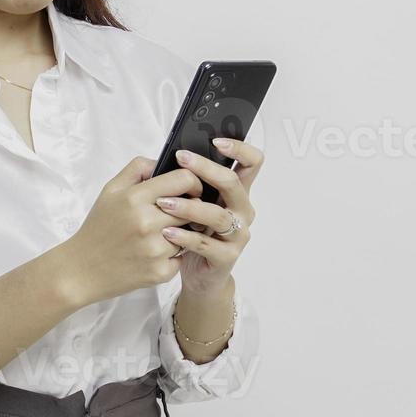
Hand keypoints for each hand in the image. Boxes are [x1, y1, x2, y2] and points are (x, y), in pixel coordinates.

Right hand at [60, 156, 205, 304]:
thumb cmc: (98, 229)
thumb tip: (164, 162)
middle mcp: (146, 223)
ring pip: (189, 233)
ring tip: (156, 237)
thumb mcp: (110, 190)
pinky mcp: (160, 272)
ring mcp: (155, 249)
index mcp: (134, 198)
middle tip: (173, 215)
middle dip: (187, 210)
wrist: (82, 270)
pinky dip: (171, 255)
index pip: (183, 180)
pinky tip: (152, 255)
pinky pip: (182, 257)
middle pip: (192, 208)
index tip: (191, 189)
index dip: (193, 182)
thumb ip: (138, 169)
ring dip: (180, 234)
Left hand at [155, 137, 261, 296]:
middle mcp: (242, 211)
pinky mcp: (227, 257)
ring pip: (218, 215)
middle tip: (180, 159)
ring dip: (189, 207)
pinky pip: (206, 244)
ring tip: (163, 203)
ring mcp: (237, 235)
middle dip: (205, 168)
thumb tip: (175, 157)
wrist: (201, 276)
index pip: (252, 163)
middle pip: (232, 183)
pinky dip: (185, 237)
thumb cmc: (195, 234)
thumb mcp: (196, 204)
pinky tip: (167, 232)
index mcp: (237, 193)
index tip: (215, 140)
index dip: (239, 148)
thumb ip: (193, 183)